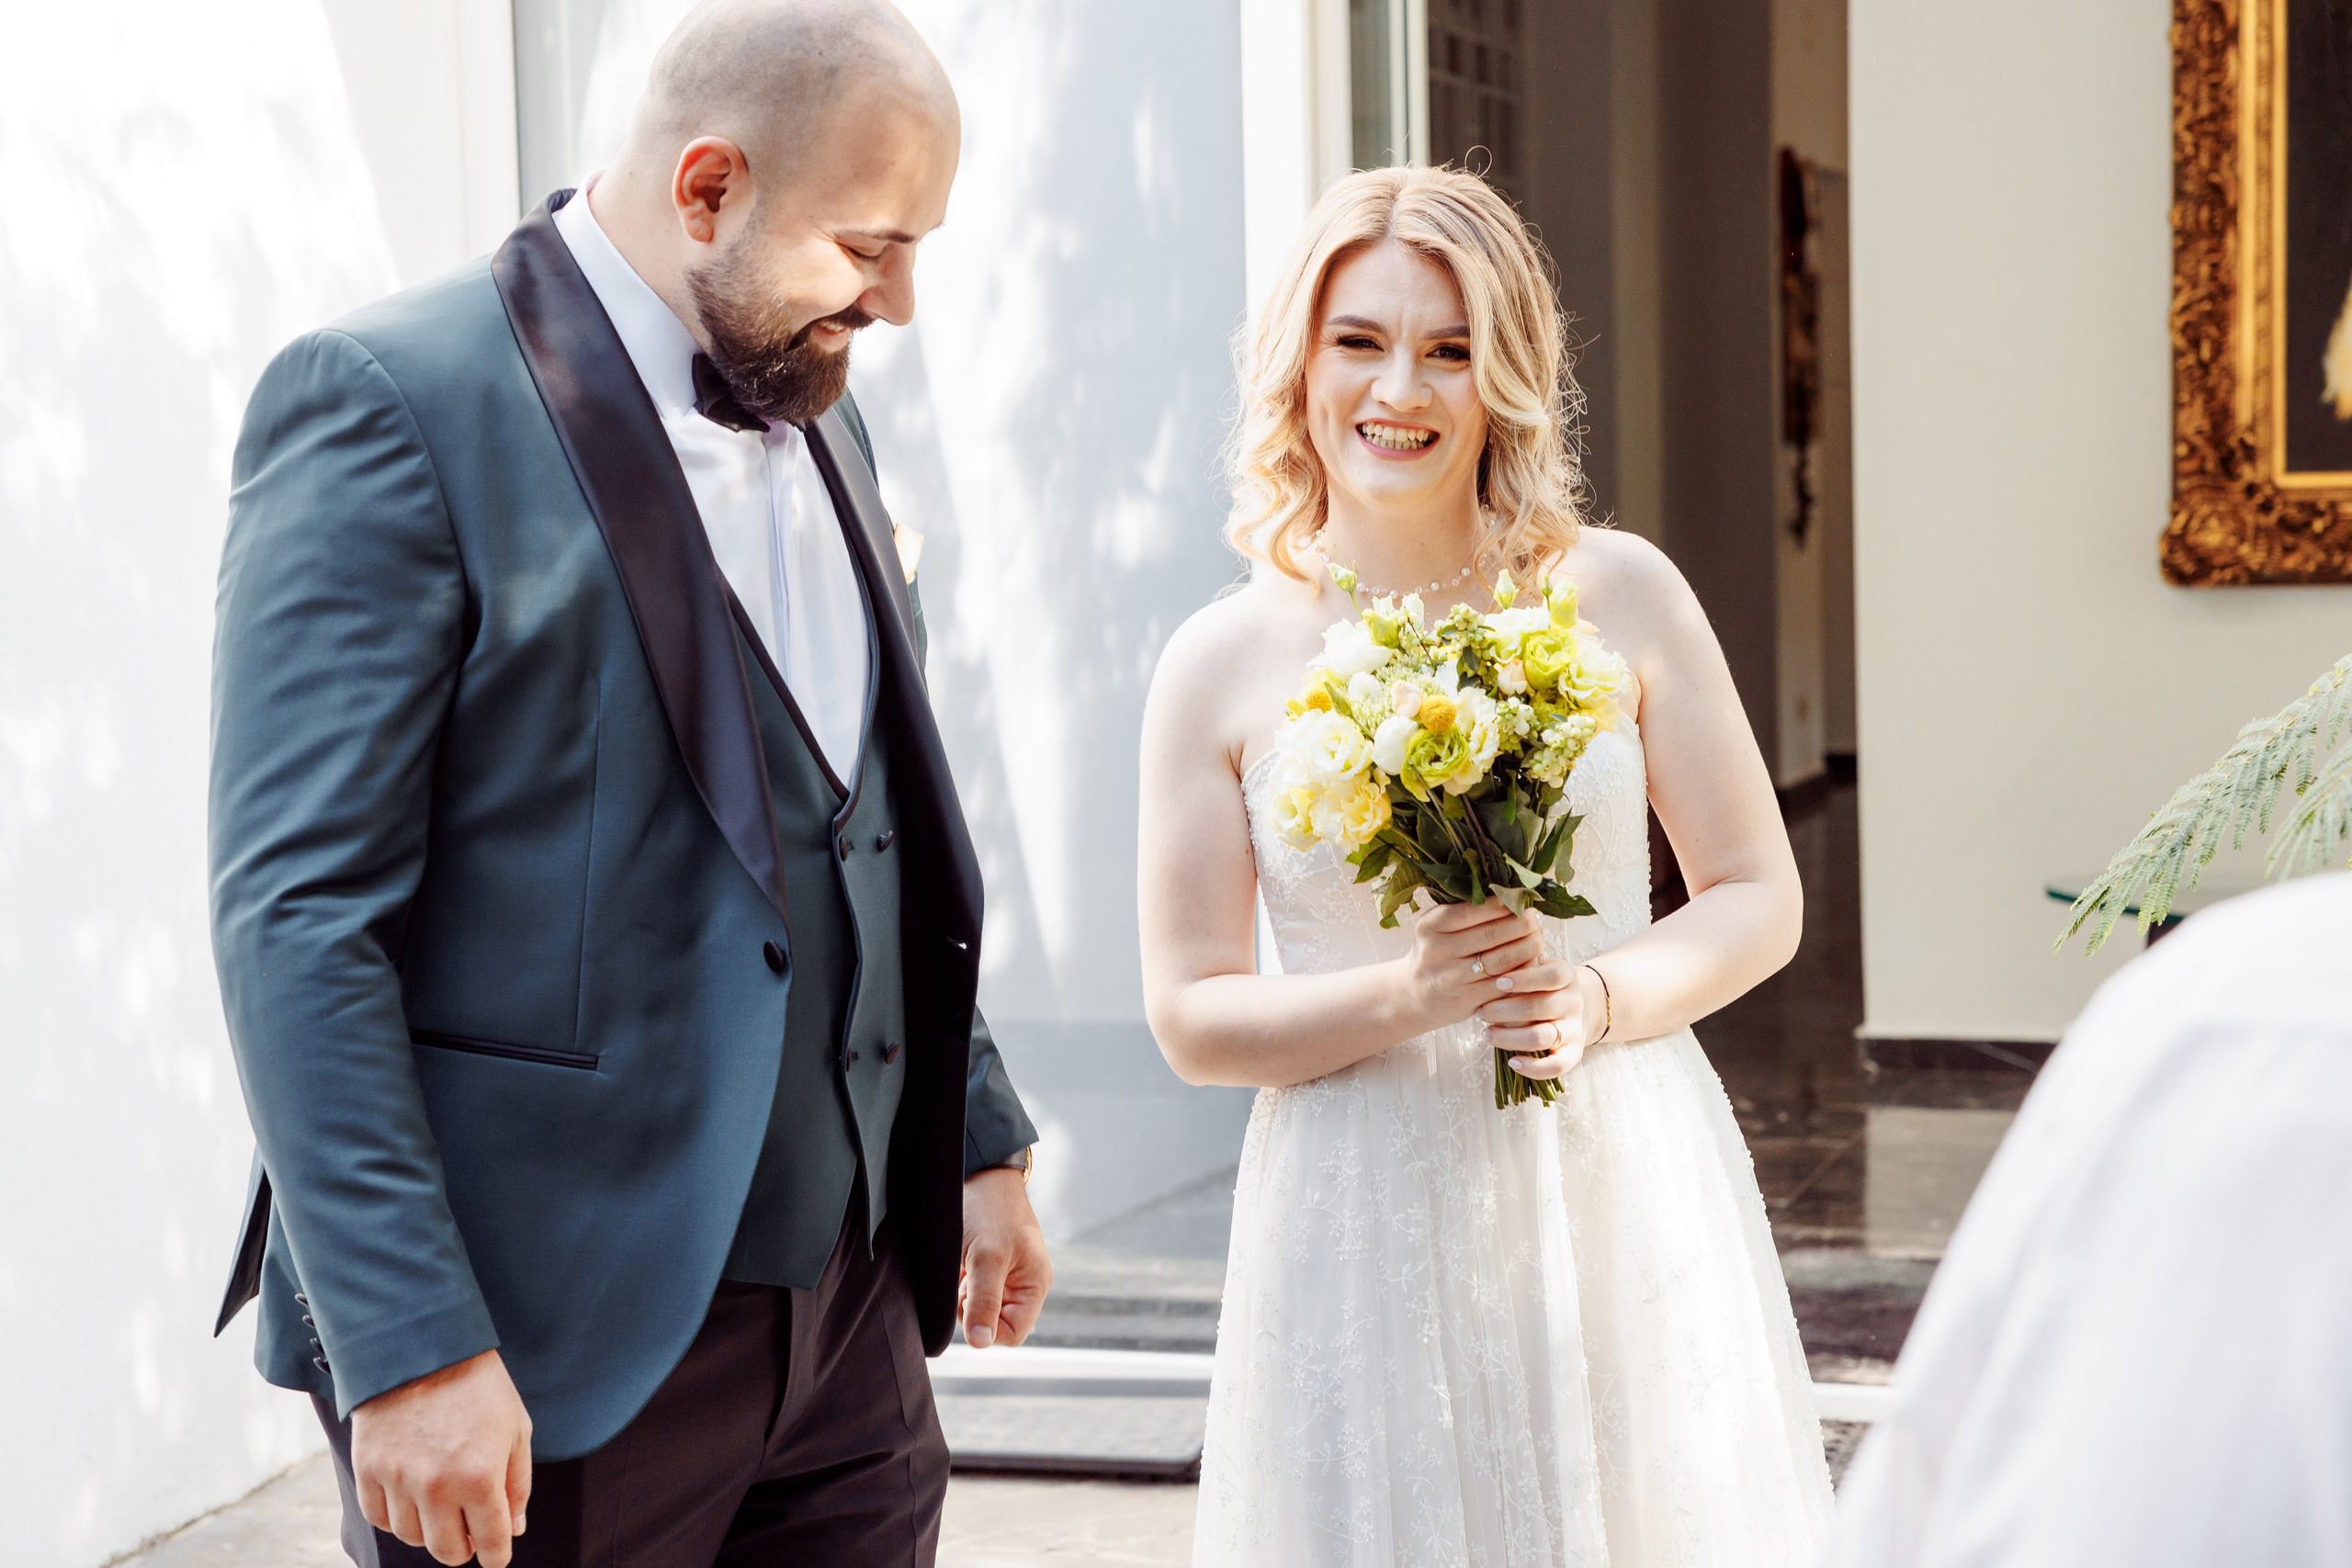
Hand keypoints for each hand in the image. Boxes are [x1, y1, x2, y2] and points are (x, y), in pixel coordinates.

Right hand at [350, 1349, 531, 1566]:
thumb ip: (517, 1484)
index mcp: (479, 1476)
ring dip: (430, 1531)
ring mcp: (396, 1479)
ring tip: (442, 1507)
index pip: (491, 1542)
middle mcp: (435, 1486)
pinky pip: (380, 1518)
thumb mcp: (515, 1428)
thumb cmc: (478, 1385)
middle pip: (447, 1550)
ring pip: (412, 1537)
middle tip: (470, 1532)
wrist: (422, 1346)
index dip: (497, 1554)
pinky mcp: (367, 1470)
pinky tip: (412, 1499)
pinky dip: (397, 1517)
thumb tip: (514, 1530)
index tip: (497, 1553)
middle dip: (464, 1547)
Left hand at [959, 1166, 1051, 1348]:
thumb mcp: (986, 1257)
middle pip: (992, 1323)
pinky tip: (957, 1262)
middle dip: (972, 1307)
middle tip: (964, 1278)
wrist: (977, 1172)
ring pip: (976, 1308)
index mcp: (1034, 1285)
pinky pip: (968, 1292)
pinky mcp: (983, 1268)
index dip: (988, 1327)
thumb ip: (984, 1300)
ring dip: (962, 1294)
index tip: (971, 1299)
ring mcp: (1002, 1276)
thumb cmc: (989, 1210)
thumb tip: (980, 1343)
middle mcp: (1020, 1285)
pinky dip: (957, 1283)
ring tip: (961, 1265)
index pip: (1012, 1334)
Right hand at [1397, 902, 1546, 1033]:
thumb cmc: (1435, 953)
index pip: (1472, 911)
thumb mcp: (1436, 927)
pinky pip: (1505, 984)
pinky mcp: (1468, 1000)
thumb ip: (1464, 911)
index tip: (1521, 899)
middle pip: (1491, 935)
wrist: (1414, 994)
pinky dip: (1524, 972)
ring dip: (1528, 947)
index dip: (1503, 904)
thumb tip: (1510, 895)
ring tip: (1539, 938)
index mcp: (1430, 926)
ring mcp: (1453, 978)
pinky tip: (1533, 962)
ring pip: (1502, 960)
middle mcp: (1438, 952)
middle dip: (1522, 924)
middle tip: (1536, 919)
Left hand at [1477, 960, 1602, 1081]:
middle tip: (1480, 1012)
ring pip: (1540, 1037)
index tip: (1498, 983)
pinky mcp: (1573, 1053)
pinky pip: (1556, 1066)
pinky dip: (1534, 1068)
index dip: (1524, 979)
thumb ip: (1521, 964)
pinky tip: (1512, 1062)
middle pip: (1539, 1008)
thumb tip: (1494, 964)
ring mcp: (1574, 1029)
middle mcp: (1574, 1003)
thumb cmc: (1543, 986)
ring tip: (1486, 1034)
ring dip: (1508, 1038)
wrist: (1575, 1010)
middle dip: (1503, 1011)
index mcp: (1567, 976)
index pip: (1551, 976)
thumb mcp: (1537, 968)